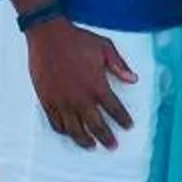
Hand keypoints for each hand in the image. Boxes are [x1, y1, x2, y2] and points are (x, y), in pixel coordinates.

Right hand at [27, 17, 135, 149]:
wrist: (48, 35)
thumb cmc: (77, 40)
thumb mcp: (104, 47)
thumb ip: (119, 66)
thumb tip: (134, 79)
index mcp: (96, 85)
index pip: (114, 109)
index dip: (123, 119)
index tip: (128, 126)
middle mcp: (80, 97)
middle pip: (96, 125)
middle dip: (107, 137)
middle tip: (113, 146)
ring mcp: (62, 101)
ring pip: (75, 129)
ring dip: (85, 140)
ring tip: (92, 146)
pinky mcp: (47, 100)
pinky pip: (56, 122)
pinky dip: (64, 130)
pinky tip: (69, 133)